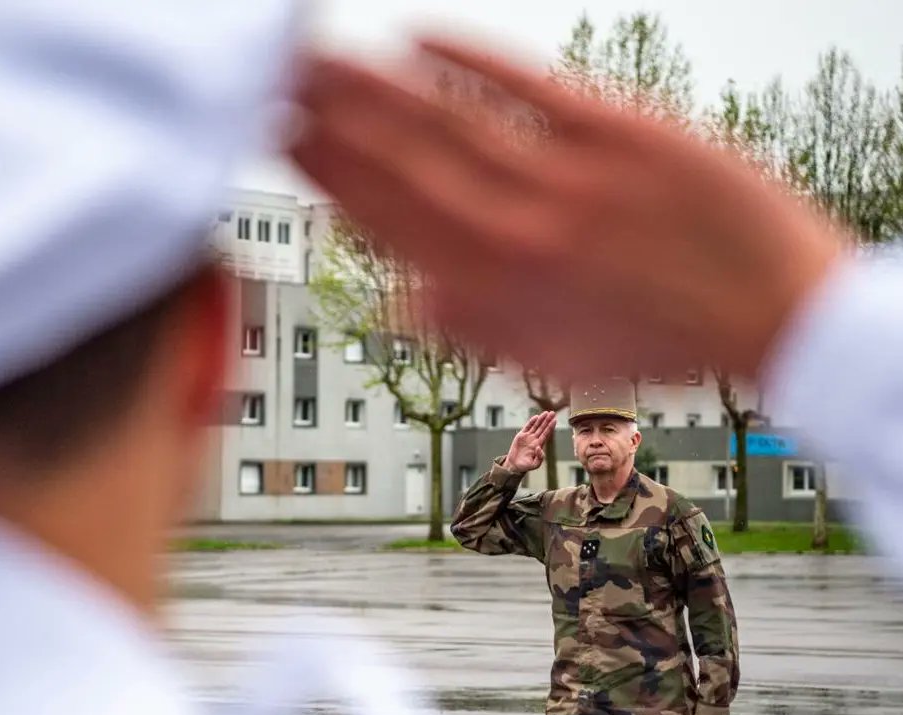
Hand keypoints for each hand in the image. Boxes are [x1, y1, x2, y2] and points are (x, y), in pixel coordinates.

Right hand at [291, 42, 843, 383]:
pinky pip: (523, 86)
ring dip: (368, 88)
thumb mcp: (552, 361)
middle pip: (396, 168)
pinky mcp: (615, 135)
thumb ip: (470, 330)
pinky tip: (413, 35)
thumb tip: (398, 308)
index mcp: (493, 295)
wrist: (766, 312)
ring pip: (441, 125)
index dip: (324, 179)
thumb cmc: (658, 340)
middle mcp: (513, 239)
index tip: (278, 141)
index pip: (384, 226)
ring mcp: (561, 183)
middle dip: (322, 122)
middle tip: (266, 81)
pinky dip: (465, 58)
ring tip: (310, 56)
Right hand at [504, 411, 555, 473]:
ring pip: (536, 426)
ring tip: (546, 413)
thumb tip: (539, 447)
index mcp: (539, 445)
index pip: (546, 434)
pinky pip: (527, 427)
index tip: (555, 420)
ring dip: (541, 419)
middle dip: (547, 420)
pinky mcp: (521, 436)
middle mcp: (534, 439)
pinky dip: (531, 422)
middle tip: (553, 412)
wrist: (514, 465)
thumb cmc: (525, 466)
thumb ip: (540, 457)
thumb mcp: (534, 464)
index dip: (550, 427)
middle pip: (542, 428)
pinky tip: (536, 417)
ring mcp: (528, 437)